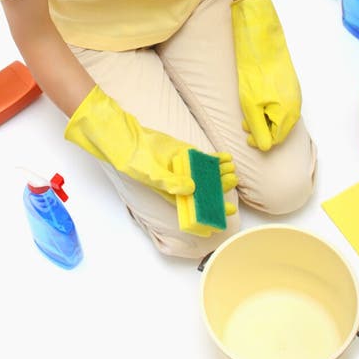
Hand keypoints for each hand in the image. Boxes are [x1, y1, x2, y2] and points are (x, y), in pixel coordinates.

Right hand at [64, 85, 237, 206]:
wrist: (125, 136)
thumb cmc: (132, 160)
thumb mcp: (150, 174)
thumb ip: (171, 182)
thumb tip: (192, 189)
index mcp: (169, 192)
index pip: (191, 208)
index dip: (206, 215)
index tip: (220, 221)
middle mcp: (178, 181)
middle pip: (202, 191)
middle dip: (217, 194)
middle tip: (232, 196)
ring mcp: (181, 166)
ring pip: (206, 173)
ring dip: (219, 174)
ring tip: (234, 174)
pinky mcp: (182, 151)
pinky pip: (202, 157)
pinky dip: (214, 158)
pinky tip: (226, 158)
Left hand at [230, 0, 301, 150]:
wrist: (261, 42)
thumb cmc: (255, 73)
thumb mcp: (251, 105)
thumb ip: (258, 128)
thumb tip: (264, 147)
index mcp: (289, 113)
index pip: (276, 139)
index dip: (259, 140)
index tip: (246, 135)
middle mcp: (296, 105)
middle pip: (279, 128)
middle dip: (261, 128)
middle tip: (244, 122)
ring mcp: (294, 93)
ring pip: (279, 115)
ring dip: (263, 117)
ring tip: (248, 110)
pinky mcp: (289, 83)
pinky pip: (281, 103)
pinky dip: (268, 106)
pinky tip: (256, 98)